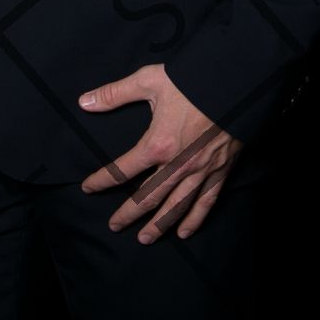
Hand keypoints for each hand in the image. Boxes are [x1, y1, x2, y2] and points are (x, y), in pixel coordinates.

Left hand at [78, 64, 242, 243]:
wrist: (234, 84)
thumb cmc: (191, 81)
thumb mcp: (148, 81)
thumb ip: (114, 94)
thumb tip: (84, 102)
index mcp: (157, 144)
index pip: (121, 170)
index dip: (101, 180)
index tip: (88, 188)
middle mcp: (177, 165)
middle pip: (147, 197)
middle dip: (129, 214)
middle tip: (115, 227)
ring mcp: (200, 172)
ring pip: (175, 206)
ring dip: (159, 225)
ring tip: (145, 239)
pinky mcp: (220, 172)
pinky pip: (206, 202)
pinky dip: (194, 220)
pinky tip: (184, 232)